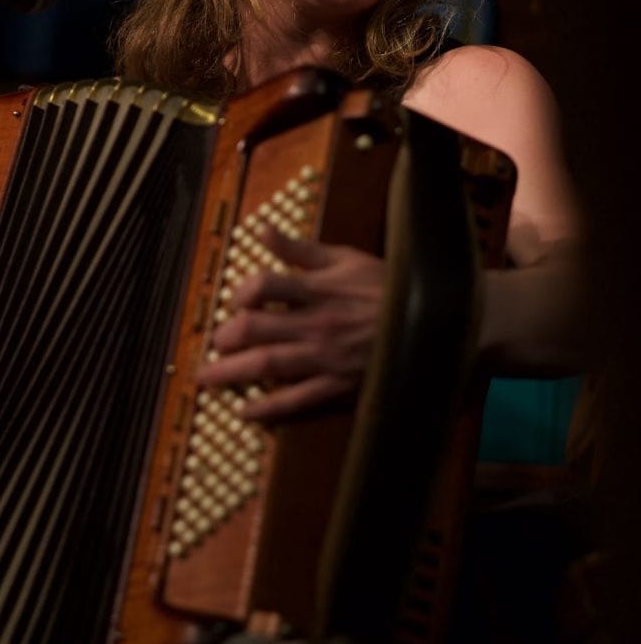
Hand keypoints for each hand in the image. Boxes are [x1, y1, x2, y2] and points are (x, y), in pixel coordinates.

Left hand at [196, 223, 385, 420]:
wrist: (435, 327)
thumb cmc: (388, 289)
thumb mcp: (348, 259)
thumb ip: (302, 249)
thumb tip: (262, 231)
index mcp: (319, 289)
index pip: (264, 286)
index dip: (241, 293)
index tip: (237, 301)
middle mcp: (316, 324)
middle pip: (254, 329)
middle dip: (225, 338)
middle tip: (215, 343)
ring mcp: (325, 357)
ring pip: (267, 365)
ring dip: (231, 372)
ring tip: (208, 378)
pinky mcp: (337, 386)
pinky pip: (296, 401)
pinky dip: (268, 409)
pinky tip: (246, 412)